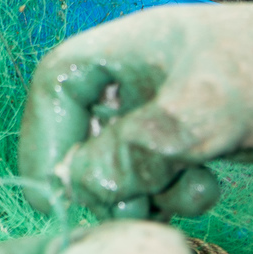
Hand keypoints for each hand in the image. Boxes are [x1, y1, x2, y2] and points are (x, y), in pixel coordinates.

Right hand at [19, 2, 252, 218]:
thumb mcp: (207, 109)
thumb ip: (140, 146)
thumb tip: (80, 183)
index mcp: (128, 46)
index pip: (57, 84)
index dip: (45, 135)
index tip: (53, 188)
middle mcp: (139, 76)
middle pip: (84, 130)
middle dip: (103, 174)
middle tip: (129, 207)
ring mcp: (167, 109)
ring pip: (121, 162)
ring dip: (143, 190)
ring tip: (187, 192)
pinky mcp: (194, 139)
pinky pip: (156, 175)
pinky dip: (171, 193)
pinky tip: (206, 189)